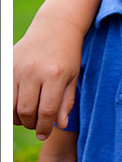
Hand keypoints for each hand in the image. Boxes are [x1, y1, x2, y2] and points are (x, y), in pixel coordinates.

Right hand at [13, 14, 81, 139]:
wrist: (56, 27)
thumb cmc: (68, 54)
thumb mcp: (74, 77)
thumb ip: (67, 101)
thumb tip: (60, 125)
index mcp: (54, 75)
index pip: (45, 111)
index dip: (44, 127)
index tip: (44, 134)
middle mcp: (33, 71)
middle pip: (25, 110)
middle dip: (31, 124)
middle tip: (37, 125)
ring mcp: (17, 67)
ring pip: (9, 105)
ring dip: (17, 118)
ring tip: (27, 116)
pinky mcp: (7, 65)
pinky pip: (3, 93)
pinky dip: (8, 105)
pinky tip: (17, 106)